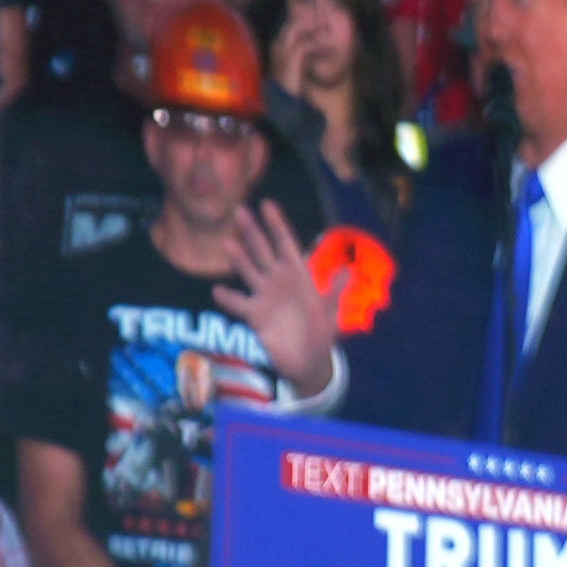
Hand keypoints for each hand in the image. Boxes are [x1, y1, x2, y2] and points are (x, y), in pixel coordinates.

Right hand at [211, 204, 343, 395]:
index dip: (277, 225)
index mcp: (299, 276)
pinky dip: (228, 298)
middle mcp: (278, 281)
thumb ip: (334, 293)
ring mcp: (264, 296)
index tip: (267, 204)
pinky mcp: (254, 315)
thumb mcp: (331, 314)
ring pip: (248, 271)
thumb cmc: (322, 335)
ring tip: (227, 243)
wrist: (307, 362)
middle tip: (240, 209)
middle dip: (252, 231)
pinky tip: (218, 290)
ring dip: (238, 258)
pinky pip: (238, 303)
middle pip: (262, 251)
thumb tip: (348, 271)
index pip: (286, 244)